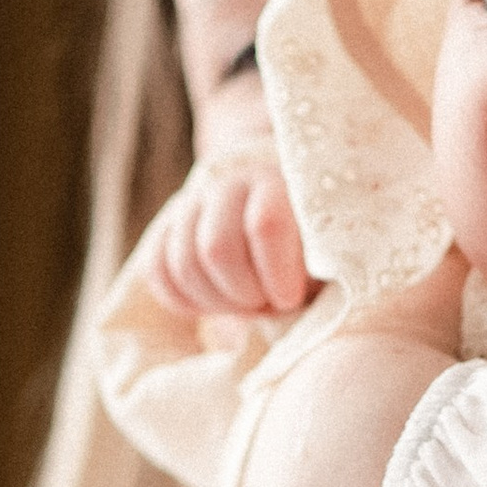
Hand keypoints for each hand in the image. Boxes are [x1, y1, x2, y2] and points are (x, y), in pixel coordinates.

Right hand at [142, 163, 318, 318]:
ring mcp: (190, 205)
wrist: (273, 212)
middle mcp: (227, 184)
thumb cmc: (310, 244)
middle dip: (242, 293)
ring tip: (244, 304)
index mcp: (275, 182)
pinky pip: (157, 272)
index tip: (290, 298)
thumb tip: (297, 294)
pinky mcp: (165, 228)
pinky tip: (214, 302)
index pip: (265, 225)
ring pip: (183, 265)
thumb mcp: (328, 248)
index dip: (276, 273)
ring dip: (216, 301)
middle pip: (216, 249)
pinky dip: (185, 300)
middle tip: (264, 302)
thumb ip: (324, 263)